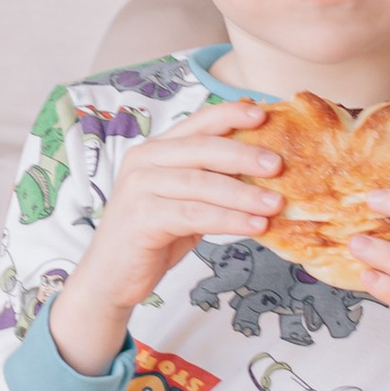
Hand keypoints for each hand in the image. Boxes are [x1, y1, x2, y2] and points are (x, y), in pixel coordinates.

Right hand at [48, 103, 279, 376]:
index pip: (197, 122)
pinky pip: (194, 215)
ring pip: (201, 183)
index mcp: (155, 149)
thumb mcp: (185, 201)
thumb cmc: (153, 236)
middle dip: (244, 155)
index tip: (264, 114)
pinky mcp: (141, 218)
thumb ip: (211, 182)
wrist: (111, 276)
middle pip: (202, 149)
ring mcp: (139, 188)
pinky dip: (229, 220)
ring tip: (275, 203)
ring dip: (243, 194)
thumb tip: (264, 173)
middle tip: (278, 166)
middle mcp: (143, 161)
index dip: (231, 114)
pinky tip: (254, 226)